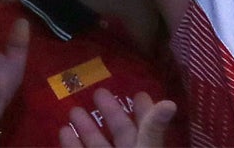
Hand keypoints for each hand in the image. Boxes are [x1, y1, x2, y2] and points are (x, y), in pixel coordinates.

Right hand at [60, 89, 176, 147]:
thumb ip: (153, 130)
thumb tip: (170, 103)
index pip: (148, 127)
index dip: (145, 110)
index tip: (139, 93)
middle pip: (121, 133)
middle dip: (110, 112)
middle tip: (99, 91)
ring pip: (98, 145)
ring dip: (86, 128)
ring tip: (73, 109)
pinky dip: (72, 145)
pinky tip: (62, 131)